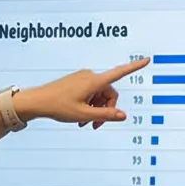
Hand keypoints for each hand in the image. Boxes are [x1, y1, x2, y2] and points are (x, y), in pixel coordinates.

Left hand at [12, 58, 145, 128]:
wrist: (37, 101)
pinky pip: (90, 93)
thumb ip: (105, 115)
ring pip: (99, 95)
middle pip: (109, 93)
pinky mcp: (77, 82)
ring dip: (96, 109)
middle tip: (95, 126)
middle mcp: (90, 77)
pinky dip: (89, 105)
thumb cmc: (58, 106)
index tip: (147, 60)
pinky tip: (81, 116)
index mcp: (94, 82)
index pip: (119, 73)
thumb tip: (123, 116)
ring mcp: (83, 78)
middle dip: (106, 109)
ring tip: (85, 123)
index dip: (134, 67)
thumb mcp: (84, 115)